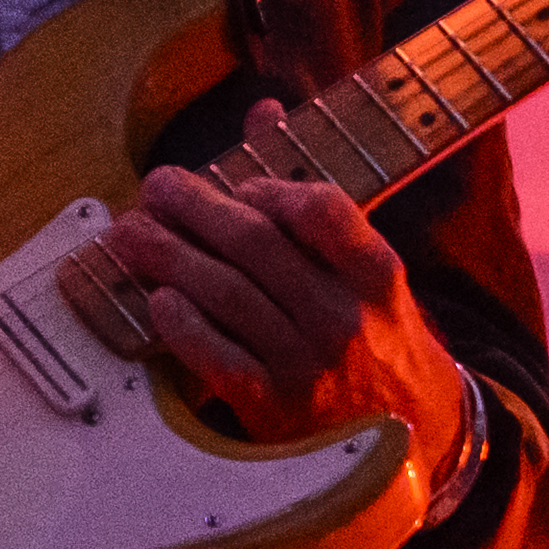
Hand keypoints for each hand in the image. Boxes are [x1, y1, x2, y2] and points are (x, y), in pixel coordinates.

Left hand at [91, 155, 461, 463]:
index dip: (269, 189)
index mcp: (375, 275)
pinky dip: (184, 325)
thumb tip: (264, 112)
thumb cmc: (379, 337)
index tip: (240, 187)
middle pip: (256, 245)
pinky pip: (218, 357)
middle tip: (157, 188)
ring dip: (169, 256)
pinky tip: (159, 299)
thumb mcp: (369, 270)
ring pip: (226, 294)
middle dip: (195, 207)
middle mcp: (343, 317)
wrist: (415, 436)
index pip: (321, 210)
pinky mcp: (275, 406)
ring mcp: (308, 364)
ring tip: (132, 233)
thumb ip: (315, 194)